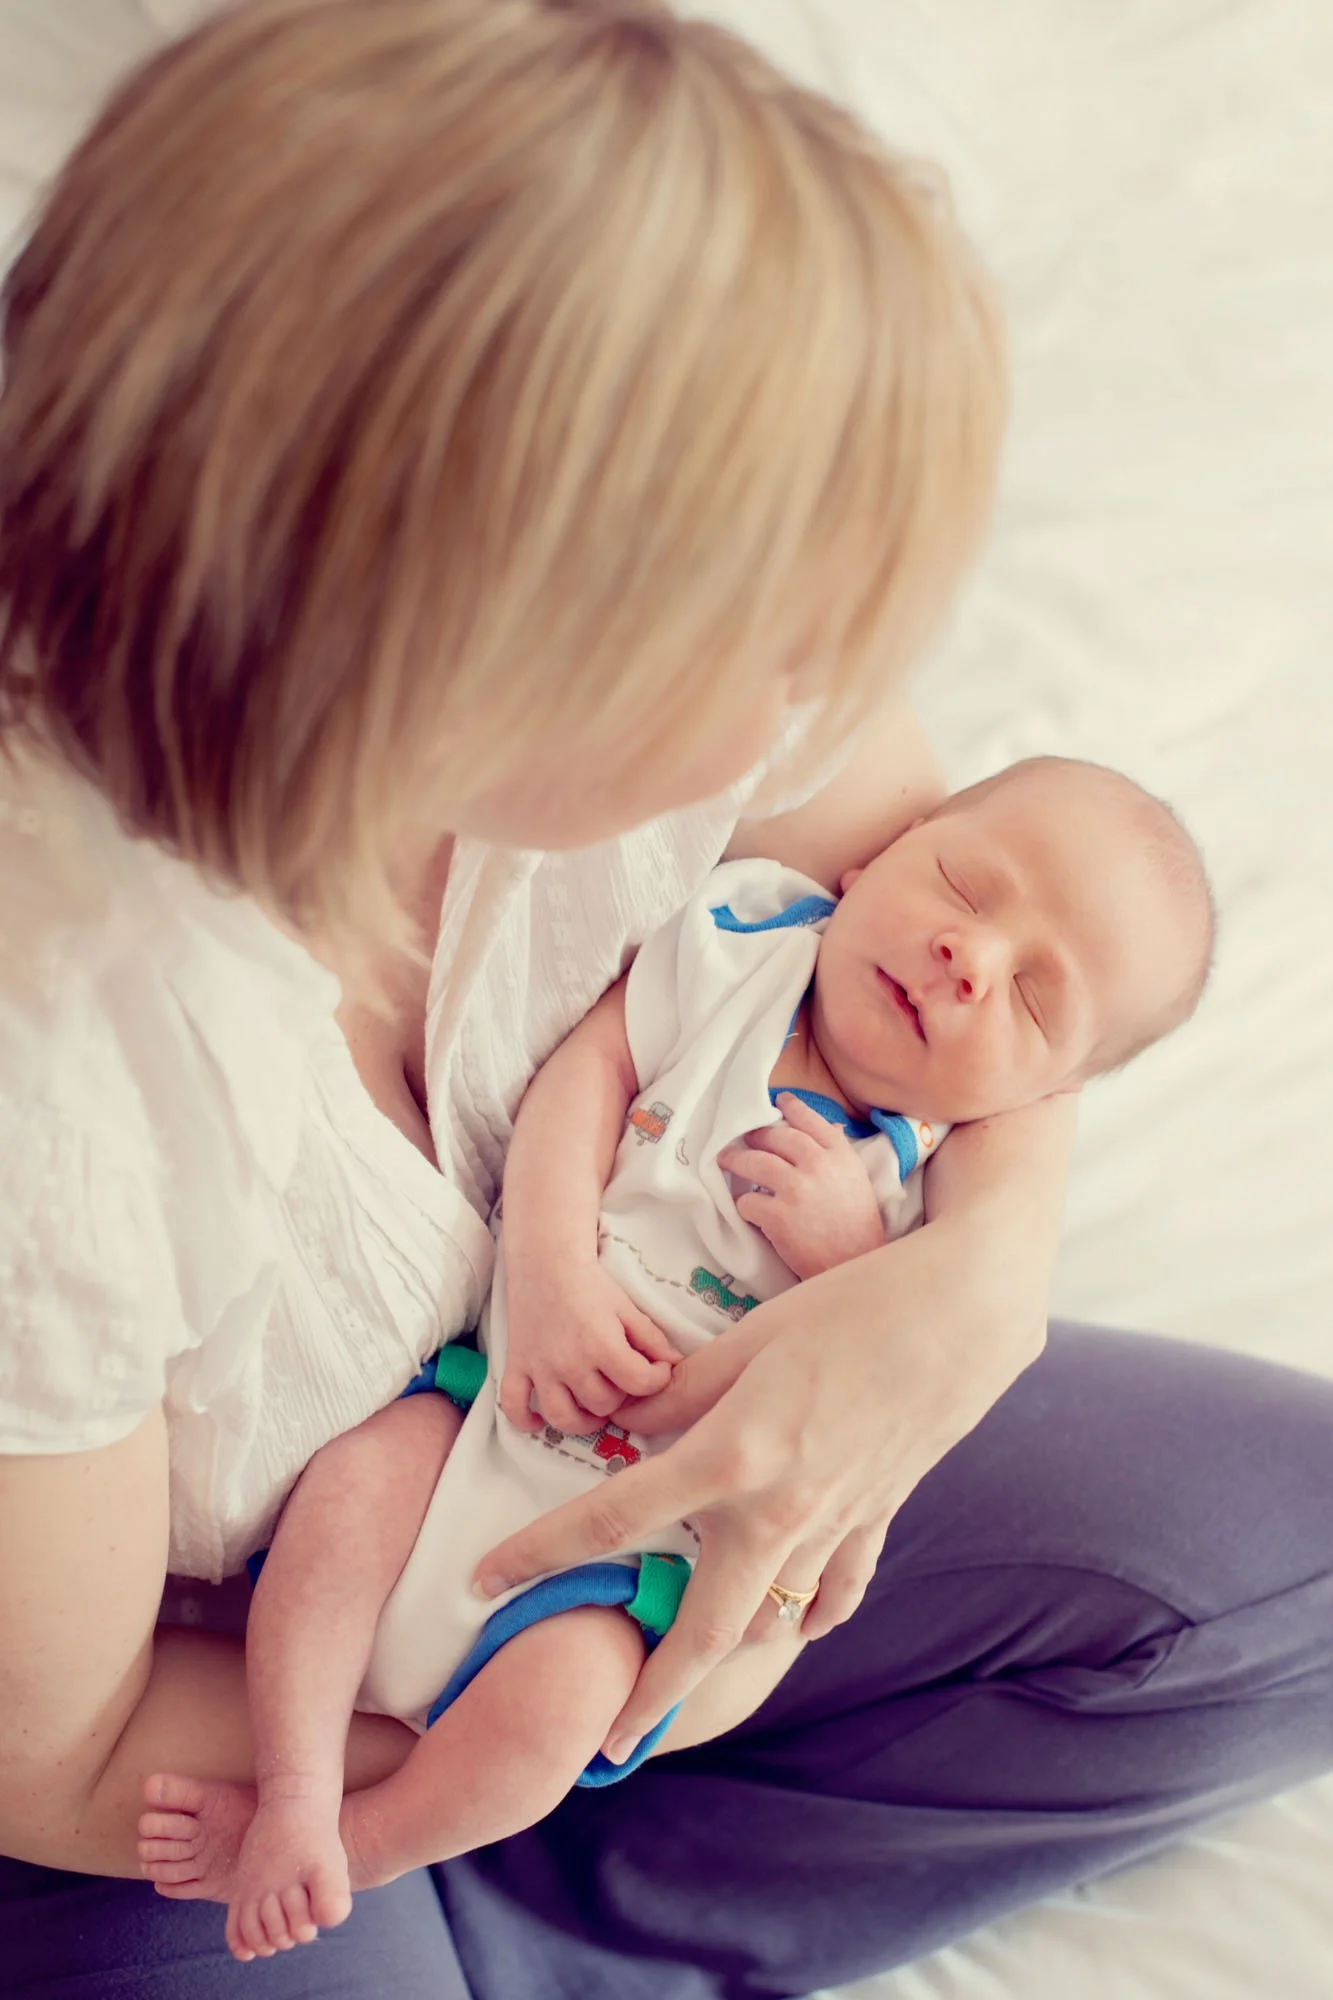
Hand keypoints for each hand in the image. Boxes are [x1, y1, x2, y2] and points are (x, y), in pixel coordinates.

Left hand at [473, 1211, 1047, 1764]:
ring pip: (771, 1621)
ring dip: (727, 1658)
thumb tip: (620, 1427)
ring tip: (685, 1683)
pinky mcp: (877, 1519)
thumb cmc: (847, 1308)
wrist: (964, 1315)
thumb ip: (677, 1390)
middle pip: (705, 1628)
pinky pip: (837, 1592)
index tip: (485, 1579)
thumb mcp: (747, 1337)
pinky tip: (789, 1629)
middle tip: (609, 1740)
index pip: (615, 1517)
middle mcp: (780, 1509)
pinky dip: (809, 1618)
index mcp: (733, 1455)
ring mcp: (834, 1524)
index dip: (541, 1551)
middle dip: (654, 1693)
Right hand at [500, 1255, 680, 1434]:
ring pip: (564, 1418)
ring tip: (591, 1408)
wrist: (546, 1263)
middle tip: (619, 1378)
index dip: (656, 1380)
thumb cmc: (590, 1284)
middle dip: (619, 1395)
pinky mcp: (517, 1366)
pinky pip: (513, 1406)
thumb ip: (652, 1339)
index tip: (656, 1370)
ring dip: (582, 1421)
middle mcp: (570, 1363)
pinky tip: (538, 1420)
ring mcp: (541, 1369)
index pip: (639, 1384)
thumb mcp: (627, 1308)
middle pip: (604, 1404)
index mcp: (602, 1345)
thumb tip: (674, 1363)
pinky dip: (524, 1420)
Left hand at [719, 1092, 884, 1277]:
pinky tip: (746, 1208)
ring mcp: (796, 1189)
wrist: (854, 1266)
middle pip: (775, 1137)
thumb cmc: (857, 1226)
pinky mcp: (778, 1215)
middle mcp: (818, 1165)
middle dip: (755, 1136)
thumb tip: (830, 1127)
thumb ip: (838, 1154)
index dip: (791, 1108)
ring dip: (736, 1161)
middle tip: (742, 1137)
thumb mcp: (856, 1181)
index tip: (778, 1101)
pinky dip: (744, 1204)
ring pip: (753, 1162)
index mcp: (840, 1155)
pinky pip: (747, 1200)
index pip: (810, 1121)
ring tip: (726, 1161)